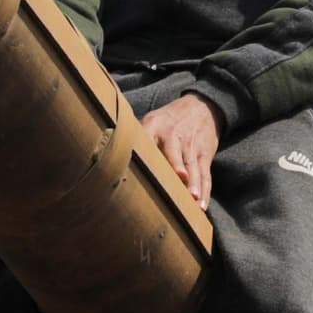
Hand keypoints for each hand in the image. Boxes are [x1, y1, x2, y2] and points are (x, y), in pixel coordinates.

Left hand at [146, 94, 221, 211]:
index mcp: (153, 126)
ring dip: (195, 184)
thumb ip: (135, 139)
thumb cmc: (167, 121)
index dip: (146, 150)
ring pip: (193, 167)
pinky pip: (205, 175)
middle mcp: (174, 136)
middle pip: (175, 153)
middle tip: (180, 179)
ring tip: (194, 199)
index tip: (144, 166)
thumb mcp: (150, 120)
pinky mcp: (204, 155)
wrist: (200, 107)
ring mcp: (191, 146)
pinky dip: (205, 191)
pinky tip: (201, 206)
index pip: (147, 138)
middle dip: (178, 166)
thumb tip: (107, 162)